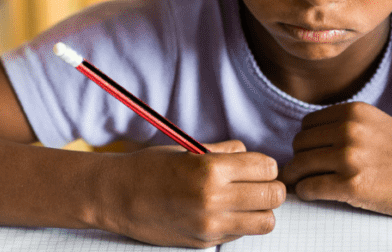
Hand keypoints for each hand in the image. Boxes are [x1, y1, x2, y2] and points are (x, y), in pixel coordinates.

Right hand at [107, 140, 285, 247]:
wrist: (117, 197)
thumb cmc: (152, 167)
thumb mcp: (190, 149)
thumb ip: (226, 152)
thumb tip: (253, 156)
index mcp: (212, 169)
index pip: (268, 168)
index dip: (267, 165)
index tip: (259, 166)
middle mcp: (214, 199)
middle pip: (274, 196)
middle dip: (273, 187)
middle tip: (260, 184)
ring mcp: (210, 225)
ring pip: (266, 222)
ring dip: (263, 210)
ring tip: (248, 202)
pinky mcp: (205, 242)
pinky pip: (242, 234)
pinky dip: (242, 224)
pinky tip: (225, 213)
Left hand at [281, 102, 391, 219]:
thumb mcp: (378, 125)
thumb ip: (348, 127)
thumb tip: (311, 143)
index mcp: (354, 112)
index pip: (307, 125)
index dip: (307, 143)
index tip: (313, 156)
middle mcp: (349, 130)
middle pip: (299, 145)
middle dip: (301, 160)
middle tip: (309, 174)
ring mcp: (350, 158)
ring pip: (299, 166)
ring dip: (299, 179)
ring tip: (310, 185)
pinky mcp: (353, 186)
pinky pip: (310, 188)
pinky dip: (307, 193)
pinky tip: (317, 195)